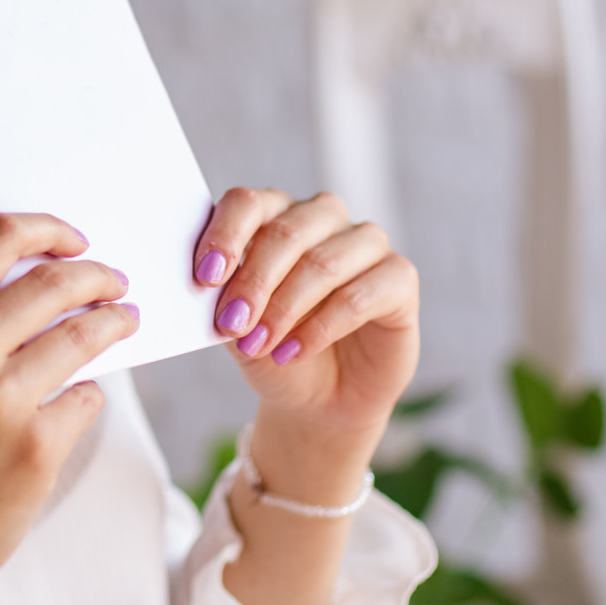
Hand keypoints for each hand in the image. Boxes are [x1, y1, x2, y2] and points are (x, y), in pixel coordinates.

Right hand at [0, 214, 137, 604]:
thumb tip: (30, 282)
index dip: (47, 228)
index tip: (74, 238)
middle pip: (53, 282)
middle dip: (97, 277)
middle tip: (115, 283)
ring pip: (84, 338)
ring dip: (113, 325)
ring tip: (125, 323)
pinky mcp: (35, 451)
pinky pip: (85, 400)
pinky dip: (87, 397)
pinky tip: (81, 401)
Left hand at [197, 188, 419, 439]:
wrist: (317, 400)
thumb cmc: (272, 350)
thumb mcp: (236, 328)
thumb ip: (221, 299)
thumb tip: (205, 284)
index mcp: (276, 213)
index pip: (249, 204)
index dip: (225, 236)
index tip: (204, 277)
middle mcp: (323, 218)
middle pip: (286, 231)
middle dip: (254, 282)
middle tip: (231, 325)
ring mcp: (366, 245)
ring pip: (323, 262)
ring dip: (284, 308)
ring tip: (258, 345)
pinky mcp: (400, 279)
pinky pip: (360, 295)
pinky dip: (321, 327)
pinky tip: (294, 351)